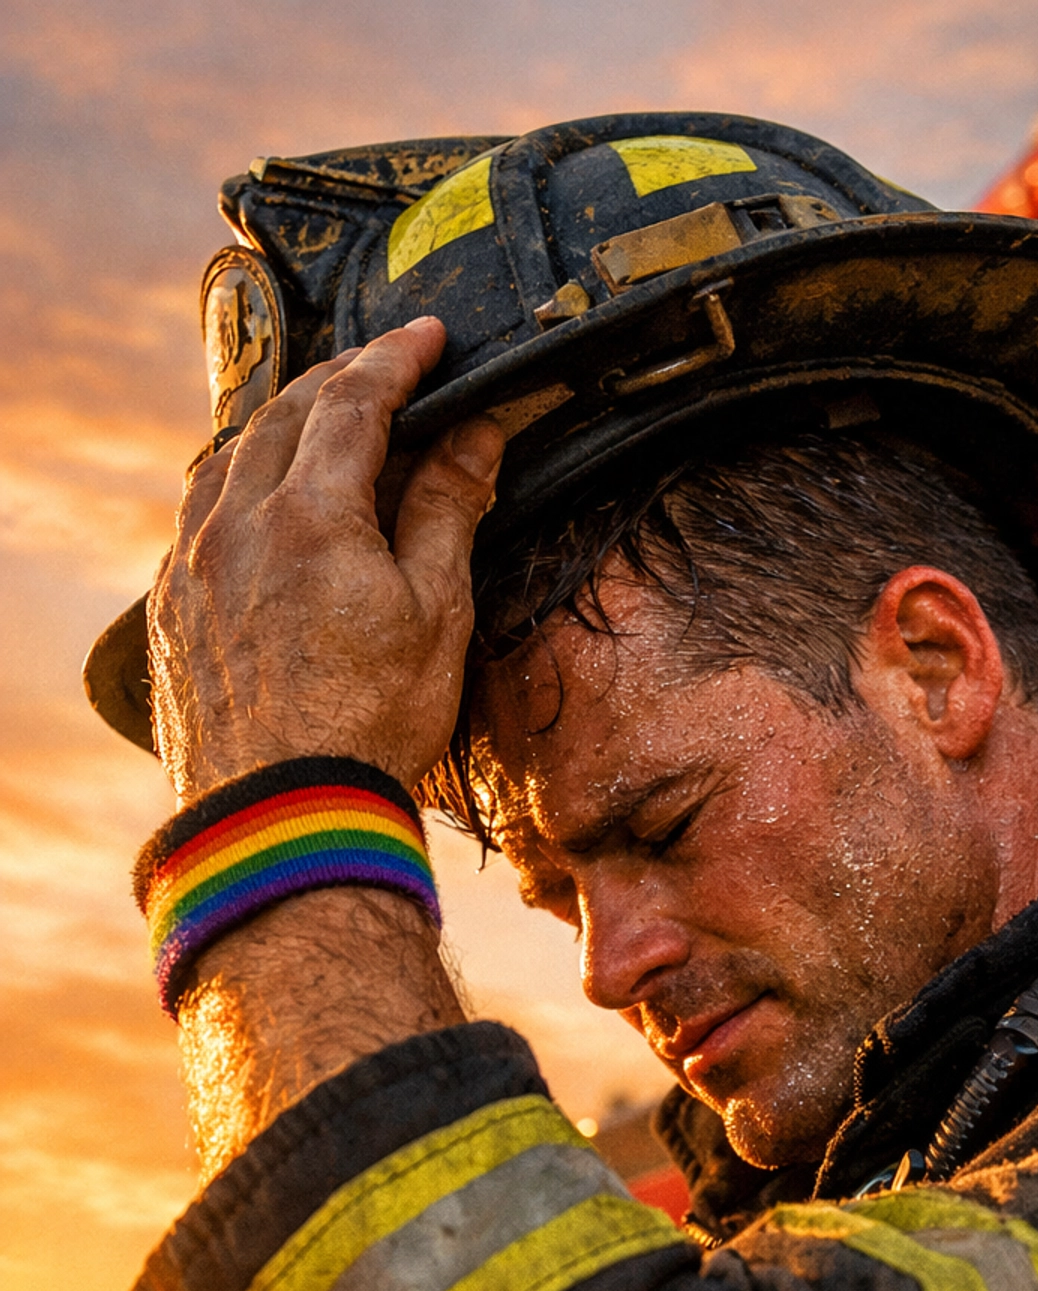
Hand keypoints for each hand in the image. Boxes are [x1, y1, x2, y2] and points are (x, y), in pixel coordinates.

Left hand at [148, 318, 503, 801]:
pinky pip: (201, 513)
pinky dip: (240, 484)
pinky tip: (266, 504)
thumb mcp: (436, 615)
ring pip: (229, 456)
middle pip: (284, 413)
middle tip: (387, 371)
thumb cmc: (370, 726)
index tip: (430, 338)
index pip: (353, 402)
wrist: (283, 815)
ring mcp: (193, 563)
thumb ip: (448, 511)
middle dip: (339, 381)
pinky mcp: (172, 606)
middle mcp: (235, 522)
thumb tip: (475, 436)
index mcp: (309, 514)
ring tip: (324, 427)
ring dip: (281, 426)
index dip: (397, 359)